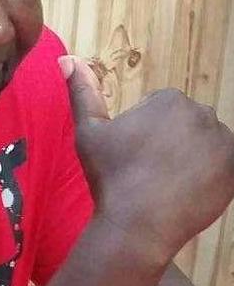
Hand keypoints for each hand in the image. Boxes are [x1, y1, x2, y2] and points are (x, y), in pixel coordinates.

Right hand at [60, 56, 233, 258]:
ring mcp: (224, 144)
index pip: (159, 109)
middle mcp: (203, 114)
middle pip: (183, 124)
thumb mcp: (88, 131)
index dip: (142, 133)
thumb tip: (67, 59)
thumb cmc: (110, 176)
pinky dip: (208, 175)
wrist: (138, 226)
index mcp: (170, 100)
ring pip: (203, 144)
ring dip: (190, 156)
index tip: (133, 154)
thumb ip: (82, 91)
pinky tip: (185, 190)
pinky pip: (222, 166)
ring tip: (165, 182)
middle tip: (147, 170)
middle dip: (169, 141)